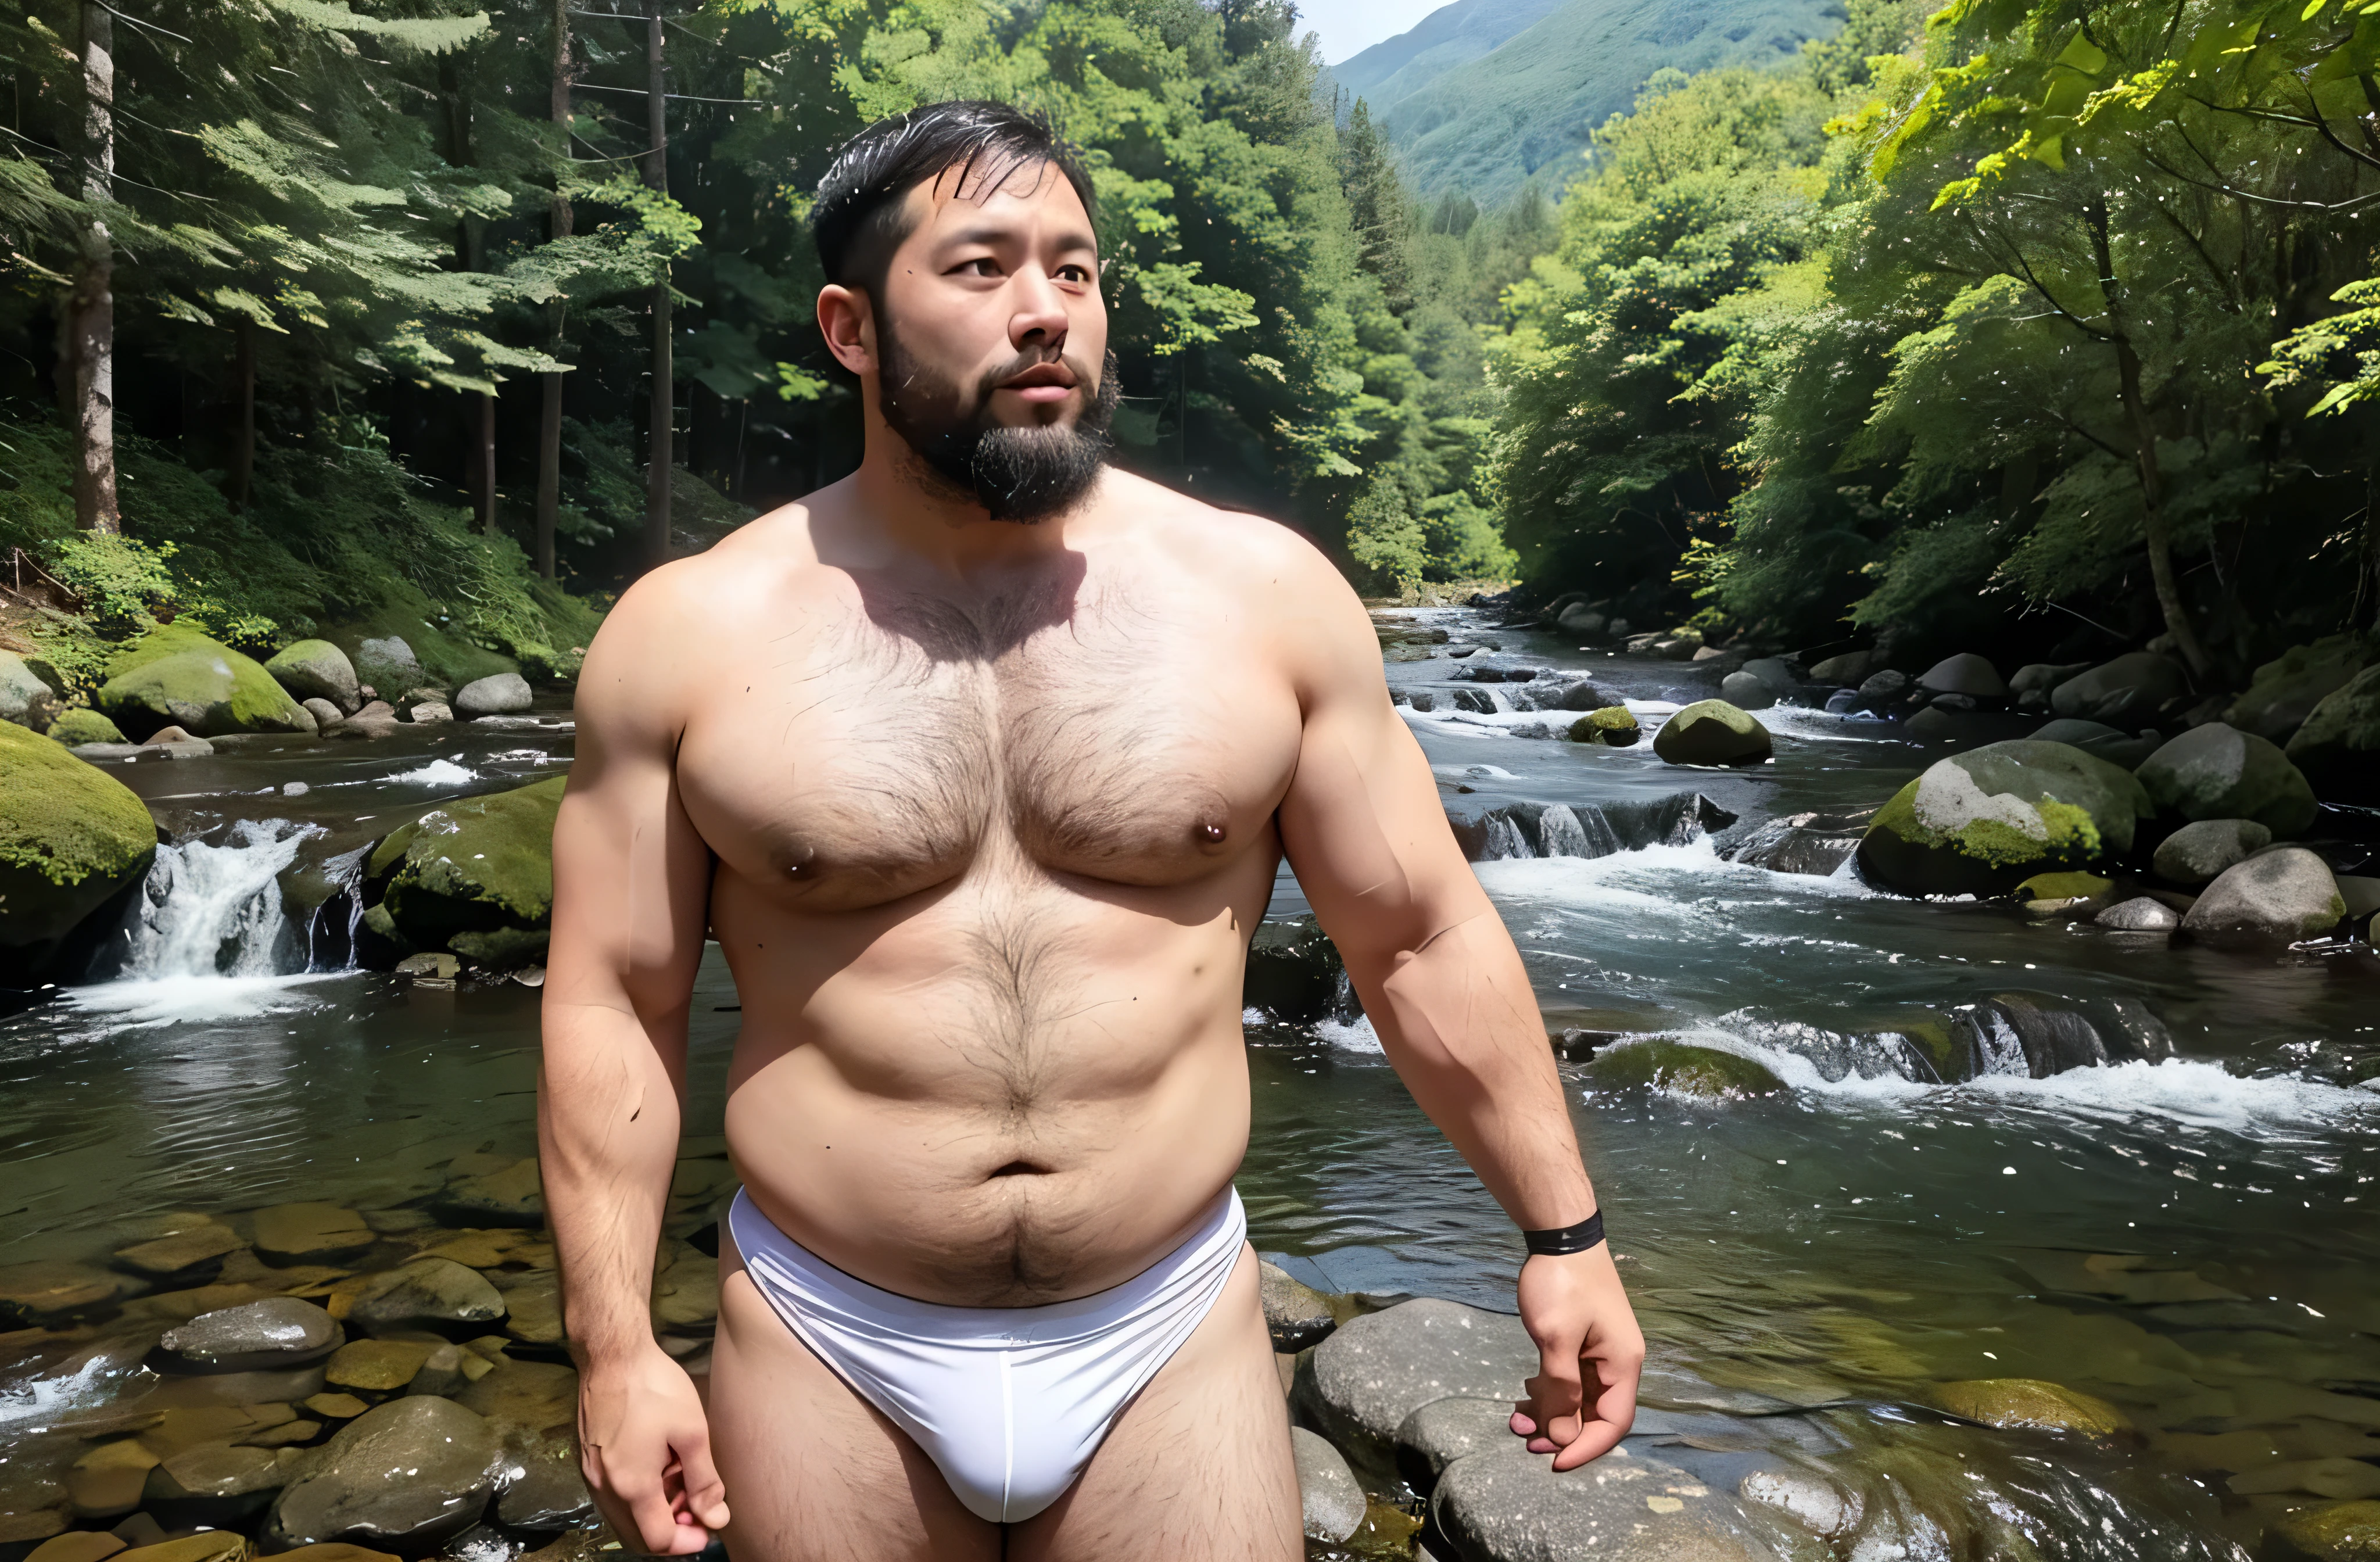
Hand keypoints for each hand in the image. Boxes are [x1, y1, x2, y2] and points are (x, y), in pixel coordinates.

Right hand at [577, 1341, 730, 1552]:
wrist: (611, 1354)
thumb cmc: (654, 1387)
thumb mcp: (692, 1433)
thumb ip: (705, 1481)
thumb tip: (717, 1518)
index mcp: (632, 1486)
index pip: (658, 1541)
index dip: (688, 1541)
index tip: (709, 1526)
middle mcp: (606, 1489)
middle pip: (639, 1535)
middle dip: (673, 1529)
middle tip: (699, 1506)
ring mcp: (593, 1476)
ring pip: (626, 1517)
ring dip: (656, 1512)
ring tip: (683, 1483)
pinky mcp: (590, 1461)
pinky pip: (615, 1496)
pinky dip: (639, 1496)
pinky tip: (660, 1469)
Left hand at [1508, 1243, 1642, 1469]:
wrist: (1560, 1234)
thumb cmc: (1562, 1282)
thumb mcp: (1556, 1338)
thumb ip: (1561, 1389)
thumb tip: (1561, 1435)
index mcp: (1622, 1364)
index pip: (1613, 1423)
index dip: (1585, 1447)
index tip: (1553, 1461)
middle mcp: (1617, 1362)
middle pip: (1594, 1414)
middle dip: (1560, 1432)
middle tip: (1524, 1438)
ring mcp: (1599, 1351)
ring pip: (1578, 1398)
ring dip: (1549, 1413)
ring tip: (1515, 1418)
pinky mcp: (1581, 1341)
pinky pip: (1568, 1379)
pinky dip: (1548, 1391)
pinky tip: (1525, 1393)